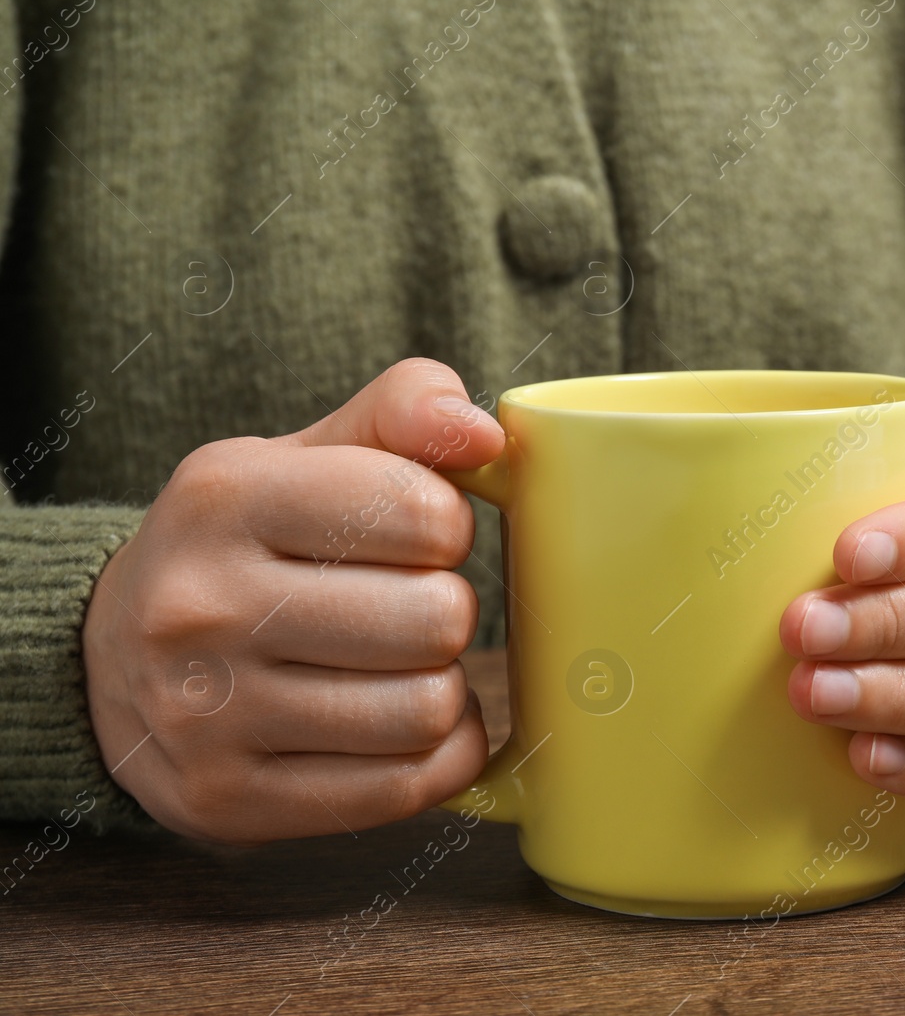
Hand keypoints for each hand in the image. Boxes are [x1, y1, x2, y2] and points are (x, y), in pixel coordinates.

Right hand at [82, 359, 499, 843]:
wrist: (110, 662)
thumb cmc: (249, 546)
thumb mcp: (308, 455)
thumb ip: (405, 412)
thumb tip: (485, 436)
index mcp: (225, 500)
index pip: (419, 511)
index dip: (449, 525)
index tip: (419, 536)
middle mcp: (200, 608)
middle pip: (437, 618)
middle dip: (448, 610)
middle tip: (410, 608)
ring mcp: (205, 717)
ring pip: (427, 710)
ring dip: (443, 687)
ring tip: (402, 667)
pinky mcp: (228, 801)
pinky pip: (407, 788)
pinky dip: (436, 755)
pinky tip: (400, 725)